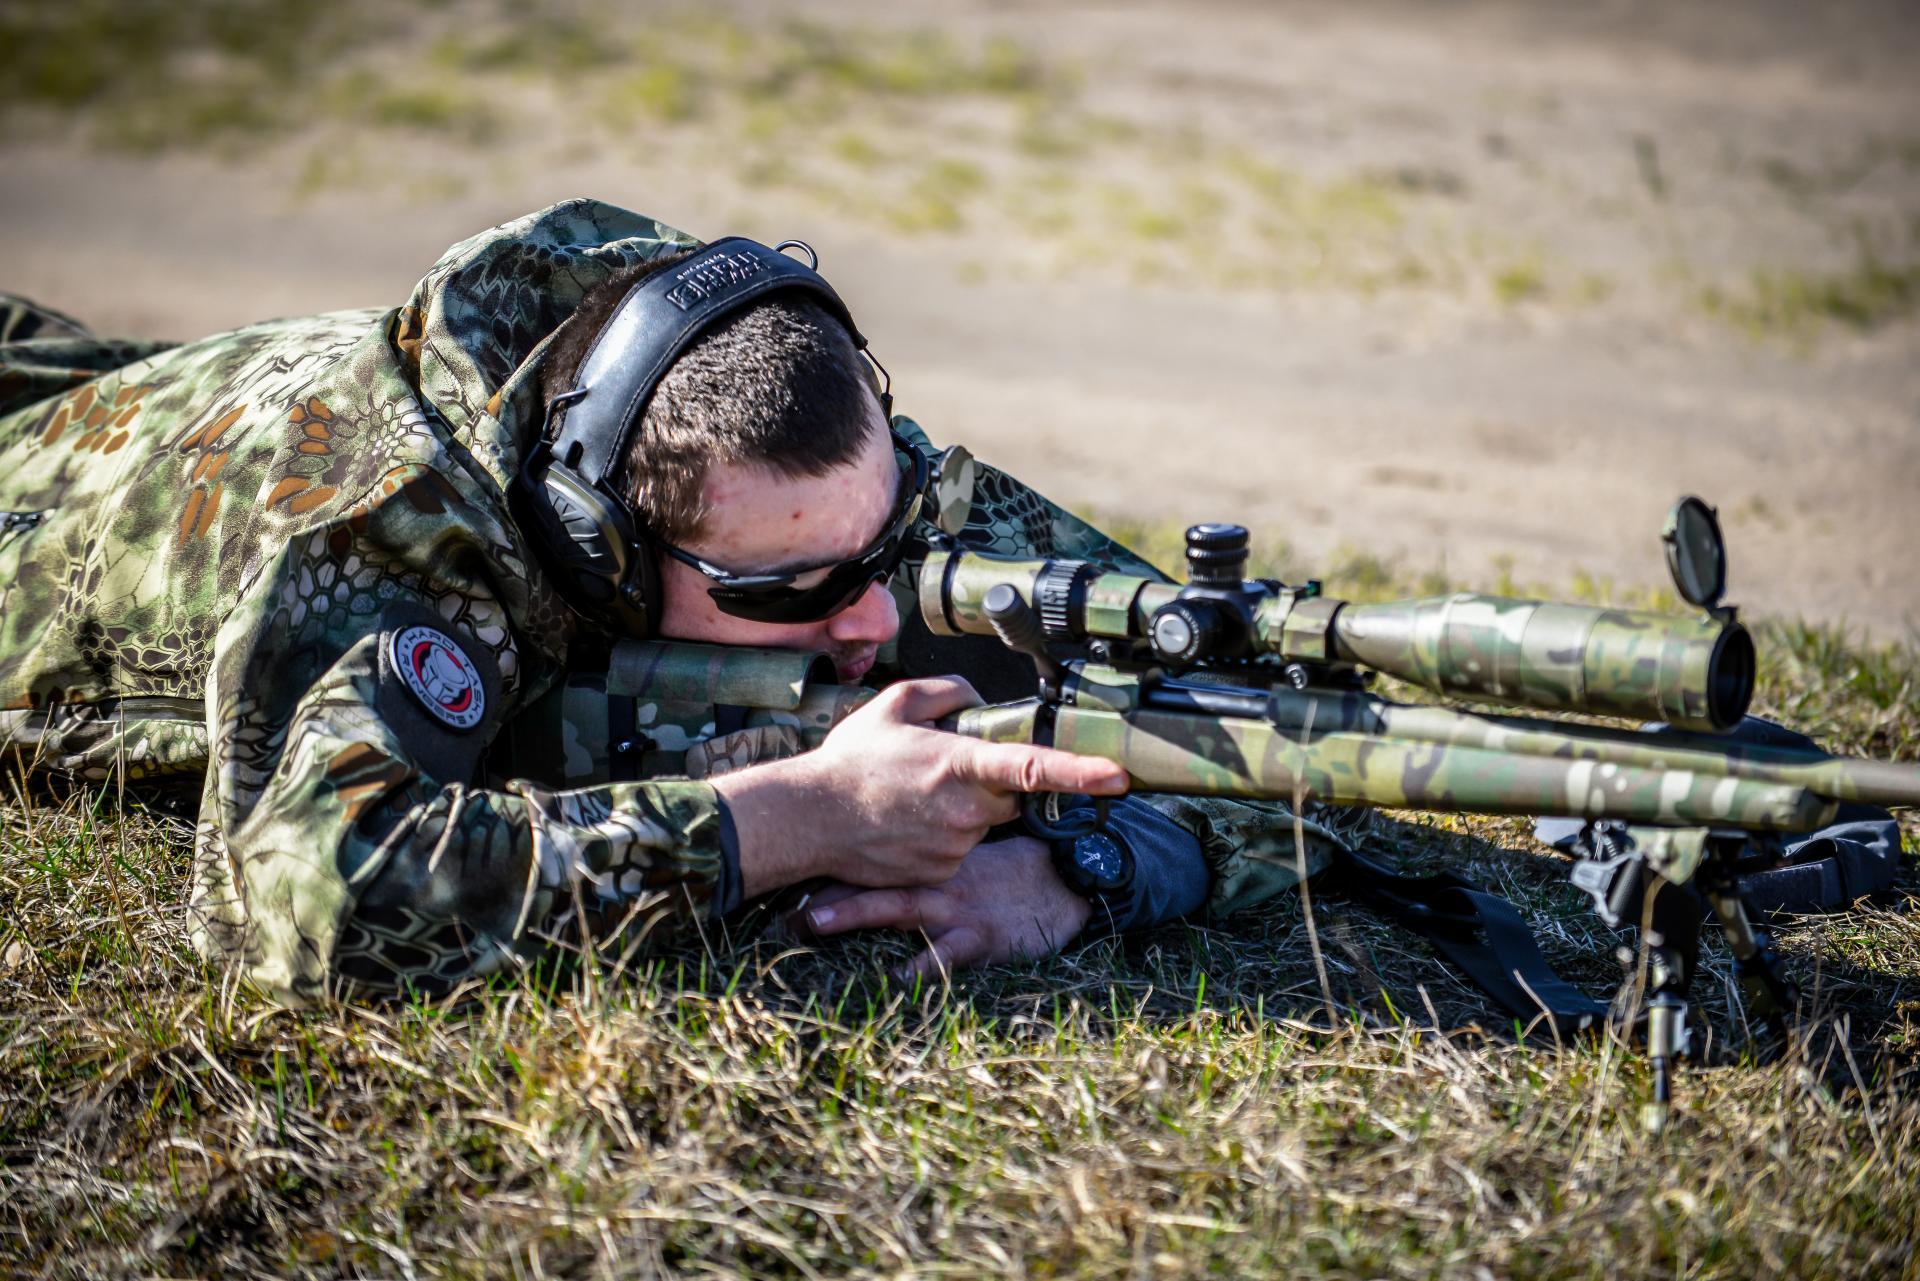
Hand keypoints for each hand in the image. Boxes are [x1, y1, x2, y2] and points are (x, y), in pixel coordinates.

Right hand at [714, 676, 1127, 896]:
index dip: (1081, 771)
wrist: (808, 820)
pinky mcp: (942, 873)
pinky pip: (960, 850)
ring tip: (911, 798)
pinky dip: (942, 836)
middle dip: (991, 782)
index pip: (1033, 767)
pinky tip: (905, 824)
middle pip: (1011, 796)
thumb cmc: (850, 761)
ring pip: (984, 824)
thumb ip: (946, 692)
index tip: (1119, 776)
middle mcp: (965, 810)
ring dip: (963, 810)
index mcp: (960, 764)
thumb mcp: (894, 705)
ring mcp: (955, 846)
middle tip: (941, 769)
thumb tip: (978, 700)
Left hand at [794, 836, 1093, 982]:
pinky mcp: (982, 935)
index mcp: (934, 862)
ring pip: (898, 906)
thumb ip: (933, 858)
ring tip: (812, 921)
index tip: (786, 862)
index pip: (877, 856)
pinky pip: (947, 954)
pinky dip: (923, 967)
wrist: (1075, 881)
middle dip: (825, 888)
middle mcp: (938, 880)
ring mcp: (957, 907)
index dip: (832, 860)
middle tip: (778, 895)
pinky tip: (898, 981)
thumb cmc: (1021, 875)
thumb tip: (885, 855)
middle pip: (873, 878)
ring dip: (853, 912)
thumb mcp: (973, 859)